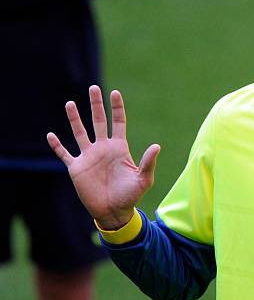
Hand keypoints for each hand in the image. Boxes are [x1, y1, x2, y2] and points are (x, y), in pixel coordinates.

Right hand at [47, 86, 159, 229]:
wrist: (114, 211)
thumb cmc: (131, 196)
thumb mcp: (143, 179)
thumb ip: (148, 162)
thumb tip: (157, 146)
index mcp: (119, 148)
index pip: (118, 122)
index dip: (117, 108)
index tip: (115, 92)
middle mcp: (103, 148)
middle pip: (99, 121)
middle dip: (96, 105)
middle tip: (94, 88)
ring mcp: (89, 157)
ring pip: (80, 133)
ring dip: (75, 119)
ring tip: (70, 103)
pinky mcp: (76, 168)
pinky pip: (65, 154)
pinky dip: (57, 145)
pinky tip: (50, 135)